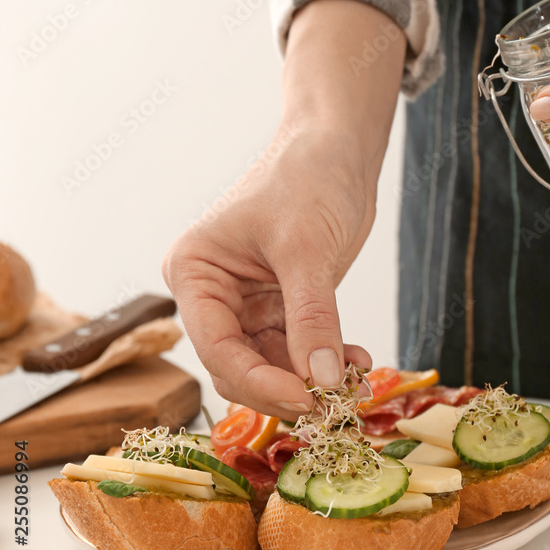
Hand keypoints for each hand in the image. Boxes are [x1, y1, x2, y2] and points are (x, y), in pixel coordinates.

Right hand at [162, 124, 373, 419]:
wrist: (338, 150)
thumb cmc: (307, 178)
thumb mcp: (307, 249)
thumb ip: (311, 318)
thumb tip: (321, 381)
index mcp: (193, 271)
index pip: (215, 346)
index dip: (258, 381)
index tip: (306, 399)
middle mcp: (211, 293)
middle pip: (236, 366)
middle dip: (282, 386)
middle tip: (329, 400)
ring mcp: (245, 303)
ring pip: (267, 366)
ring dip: (308, 379)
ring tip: (353, 377)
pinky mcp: (278, 306)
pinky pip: (294, 352)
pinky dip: (323, 361)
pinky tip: (355, 361)